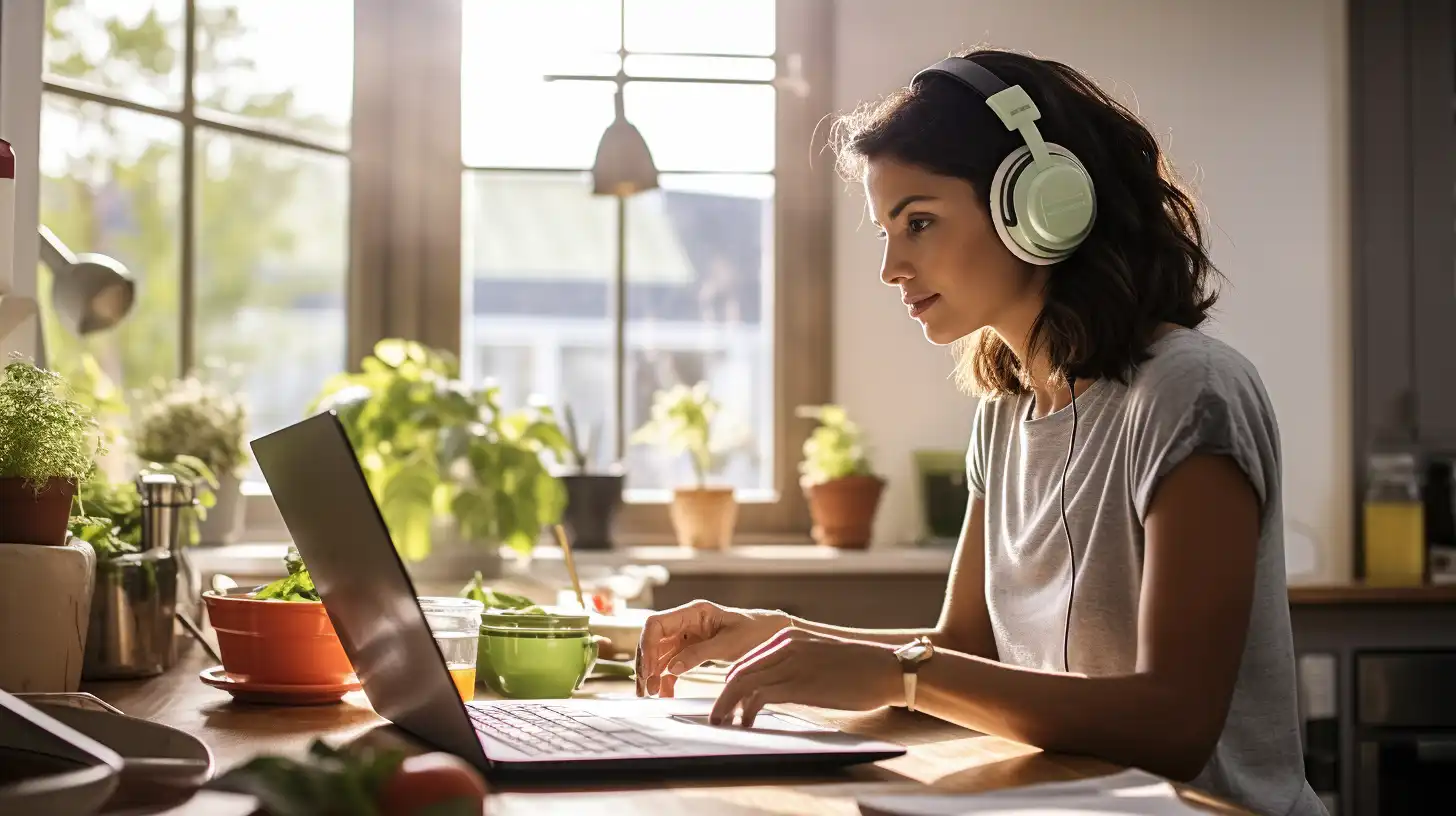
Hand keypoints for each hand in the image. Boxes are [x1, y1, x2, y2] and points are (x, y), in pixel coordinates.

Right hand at [635, 600, 789, 697]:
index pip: (655, 624)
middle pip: (653, 641)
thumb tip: (671, 668)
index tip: (649, 672)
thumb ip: (699, 654)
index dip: (647, 647)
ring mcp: (687, 636)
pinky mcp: (692, 650)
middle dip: (647, 665)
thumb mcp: (729, 644)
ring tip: (653, 695)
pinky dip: (667, 679)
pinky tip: (666, 693)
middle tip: (647, 690)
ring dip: (653, 675)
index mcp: (693, 612)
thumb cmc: (755, 633)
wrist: (773, 636)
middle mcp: (686, 622)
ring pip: (659, 655)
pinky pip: (672, 664)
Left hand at [710, 627, 902, 726]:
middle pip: (739, 671)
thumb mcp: (819, 657)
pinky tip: (747, 723)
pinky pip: (760, 696)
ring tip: (724, 724)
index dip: (732, 685)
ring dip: (728, 706)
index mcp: (788, 638)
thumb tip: (775, 689)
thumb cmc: (858, 668)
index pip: (746, 661)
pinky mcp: (799, 683)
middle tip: (716, 718)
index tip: (727, 703)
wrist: (886, 668)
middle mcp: (785, 646)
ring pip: (743, 683)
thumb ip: (794, 665)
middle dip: (723, 697)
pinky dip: (746, 711)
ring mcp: (791, 663)